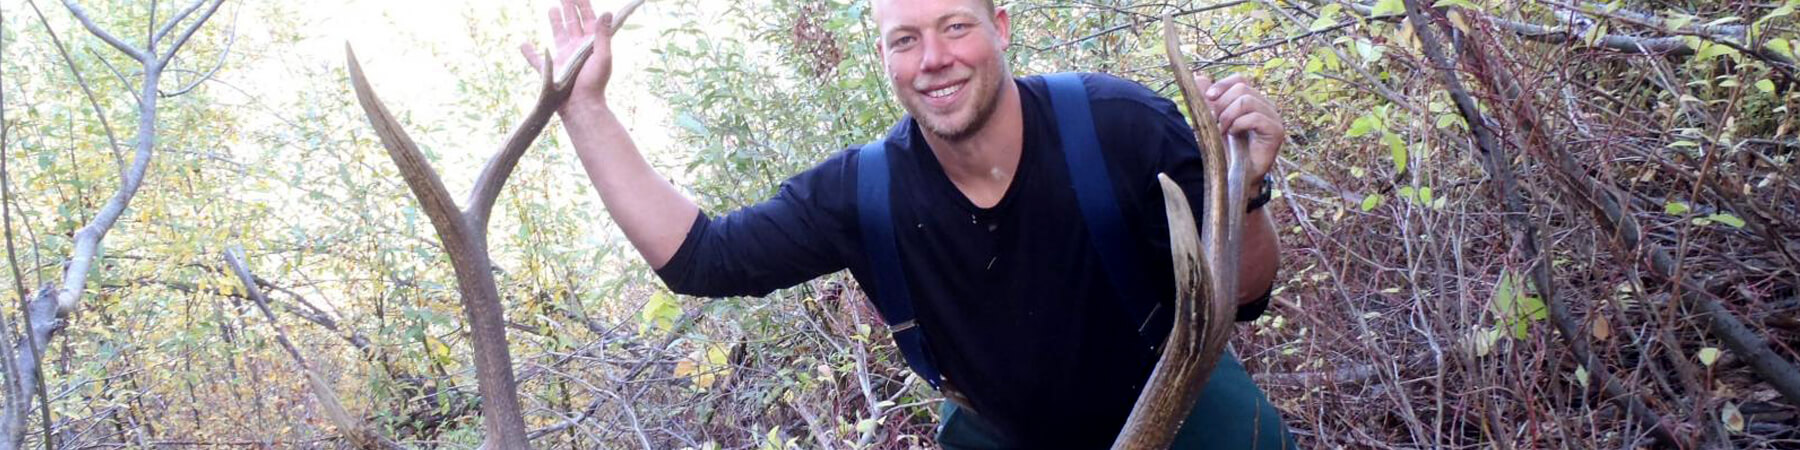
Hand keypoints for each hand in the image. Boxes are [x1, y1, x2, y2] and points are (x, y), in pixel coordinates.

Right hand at [521, 0, 615, 116]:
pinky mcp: (550, 70)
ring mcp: (563, 57)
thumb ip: (603, 35)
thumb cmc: (595, 83)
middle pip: (572, 22)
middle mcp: (576, 48)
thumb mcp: (603, 56)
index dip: (583, 5)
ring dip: (555, 21)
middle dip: (569, 7)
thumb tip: (607, 12)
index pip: (587, 19)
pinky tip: (523, 44)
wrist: (581, 106)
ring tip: (552, 8)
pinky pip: (537, 59)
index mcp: (589, 44)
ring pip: (557, 34)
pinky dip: (529, 52)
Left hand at [1192, 73, 1283, 192]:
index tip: (1208, 97)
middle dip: (1222, 105)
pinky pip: (1255, 117)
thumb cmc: (1226, 149)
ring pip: (1246, 100)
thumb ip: (1207, 101)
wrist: (1236, 174)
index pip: (1240, 79)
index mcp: (1252, 100)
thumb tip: (1199, 78)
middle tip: (1216, 124)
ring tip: (1223, 131)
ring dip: (1228, 116)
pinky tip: (1234, 135)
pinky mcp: (1276, 131)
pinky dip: (1238, 125)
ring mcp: (1273, 117)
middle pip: (1241, 88)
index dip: (1222, 85)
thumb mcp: (1212, 121)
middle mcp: (1265, 105)